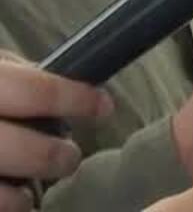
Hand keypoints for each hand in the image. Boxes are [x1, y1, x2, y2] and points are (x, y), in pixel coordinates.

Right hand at [0, 52, 113, 211]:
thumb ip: (10, 74)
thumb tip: (62, 84)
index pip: (34, 91)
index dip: (75, 99)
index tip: (102, 106)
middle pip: (19, 148)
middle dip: (54, 156)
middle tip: (68, 157)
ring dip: (21, 197)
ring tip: (30, 193)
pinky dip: (2, 208)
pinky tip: (9, 204)